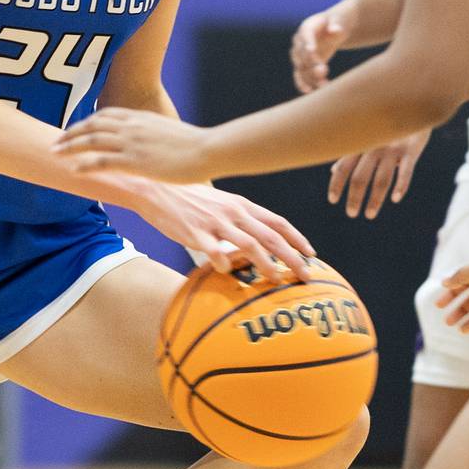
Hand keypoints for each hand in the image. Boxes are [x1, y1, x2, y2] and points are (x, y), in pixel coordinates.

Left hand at [54, 107, 216, 183]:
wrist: (207, 150)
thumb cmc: (195, 145)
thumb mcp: (169, 133)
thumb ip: (153, 135)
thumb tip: (149, 144)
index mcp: (140, 118)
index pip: (105, 115)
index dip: (87, 122)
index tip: (75, 129)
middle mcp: (132, 126)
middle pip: (93, 125)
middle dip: (72, 132)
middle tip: (56, 141)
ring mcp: (132, 143)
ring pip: (92, 141)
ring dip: (70, 146)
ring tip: (55, 153)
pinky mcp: (135, 161)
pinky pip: (102, 161)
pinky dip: (85, 163)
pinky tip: (74, 169)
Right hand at [133, 181, 315, 283]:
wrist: (157, 188)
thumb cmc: (190, 199)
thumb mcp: (221, 204)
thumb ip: (239, 220)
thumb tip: (255, 242)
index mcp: (242, 205)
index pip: (277, 221)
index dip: (297, 238)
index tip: (311, 254)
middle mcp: (233, 212)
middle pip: (270, 236)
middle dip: (292, 256)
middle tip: (306, 275)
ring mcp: (215, 222)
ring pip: (248, 243)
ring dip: (266, 262)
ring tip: (277, 279)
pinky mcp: (194, 232)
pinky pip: (212, 250)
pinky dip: (223, 262)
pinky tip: (228, 272)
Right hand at [290, 7, 352, 92]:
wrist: (334, 28)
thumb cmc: (339, 21)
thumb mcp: (341, 20)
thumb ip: (337, 24)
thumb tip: (335, 30)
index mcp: (307, 27)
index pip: (305, 35)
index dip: (308, 43)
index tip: (312, 51)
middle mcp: (299, 41)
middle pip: (302, 53)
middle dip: (311, 63)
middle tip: (323, 71)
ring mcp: (300, 54)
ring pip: (301, 67)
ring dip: (310, 77)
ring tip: (324, 85)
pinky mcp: (303, 65)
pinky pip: (300, 75)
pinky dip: (302, 83)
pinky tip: (309, 91)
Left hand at [327, 130, 428, 218]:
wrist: (414, 101)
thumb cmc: (386, 122)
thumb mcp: (367, 135)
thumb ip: (350, 153)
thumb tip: (333, 171)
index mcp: (361, 143)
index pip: (343, 167)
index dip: (336, 184)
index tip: (333, 200)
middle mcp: (374, 146)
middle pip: (360, 177)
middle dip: (354, 198)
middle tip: (351, 213)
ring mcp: (393, 149)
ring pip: (381, 180)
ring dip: (374, 200)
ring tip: (369, 214)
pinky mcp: (412, 150)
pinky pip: (406, 171)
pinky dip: (401, 186)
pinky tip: (396, 199)